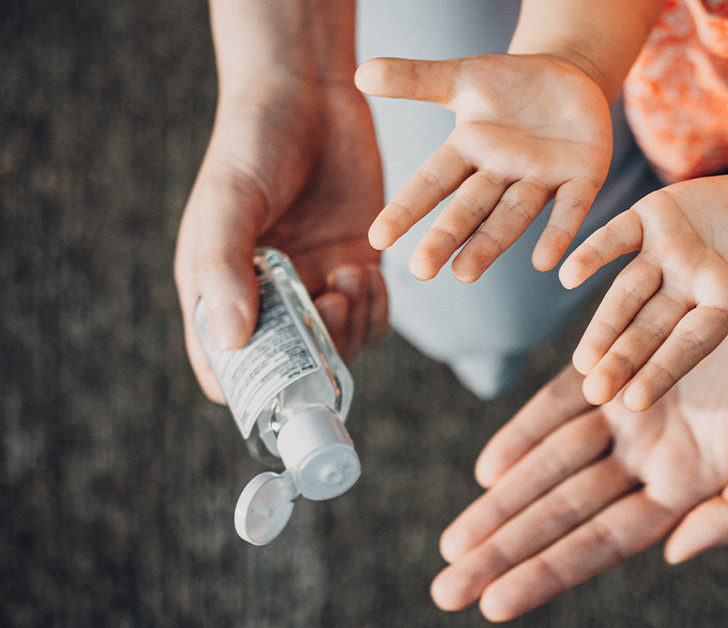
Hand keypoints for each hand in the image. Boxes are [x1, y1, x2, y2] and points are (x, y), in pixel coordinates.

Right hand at [174, 77, 386, 402]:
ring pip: (339, 347)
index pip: (226, 368)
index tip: (283, 380)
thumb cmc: (253, 141)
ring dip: (352, 327)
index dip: (250, 389)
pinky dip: (376, 308)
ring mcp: (313, 284)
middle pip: (292, 367)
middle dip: (317, 354)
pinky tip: (368, 271)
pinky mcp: (355, 265)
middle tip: (332, 307)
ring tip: (350, 276)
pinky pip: (371, 316)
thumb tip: (230, 342)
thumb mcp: (229, 202)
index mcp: (218, 289)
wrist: (309, 94)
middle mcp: (266, 297)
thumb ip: (227, 269)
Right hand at [354, 53, 611, 281]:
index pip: (432, 182)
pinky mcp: (583, 177)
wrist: (570, 78)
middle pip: (469, 208)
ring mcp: (542, 178)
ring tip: (465, 273)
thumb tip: (361, 73)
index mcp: (469, 152)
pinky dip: (558, 233)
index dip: (407, 207)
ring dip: (491, 245)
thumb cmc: (510, 85)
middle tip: (422, 271)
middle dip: (446, 237)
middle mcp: (501, 173)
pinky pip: (570, 208)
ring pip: (513, 215)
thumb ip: (415, 79)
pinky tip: (546, 263)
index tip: (378, 238)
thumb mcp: (463, 78)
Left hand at [430, 314, 727, 620]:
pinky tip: (489, 469)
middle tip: (448, 586)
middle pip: (561, 514)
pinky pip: (559, 403)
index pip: (602, 542)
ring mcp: (626, 412)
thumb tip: (673, 554)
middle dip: (505, 550)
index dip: (548, 571)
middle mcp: (644, 460)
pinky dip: (523, 433)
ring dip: (501, 502)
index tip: (495, 602)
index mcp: (683, 491)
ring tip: (454, 542)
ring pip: (549, 466)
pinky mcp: (616, 364)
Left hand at [558, 174, 727, 410]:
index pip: (687, 346)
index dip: (662, 370)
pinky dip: (593, 252)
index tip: (633, 401)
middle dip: (622, 358)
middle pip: (648, 329)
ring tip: (580, 359)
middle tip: (593, 391)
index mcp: (718, 311)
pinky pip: (617, 237)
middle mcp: (683, 290)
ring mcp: (663, 256)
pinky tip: (565, 274)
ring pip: (626, 292)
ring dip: (603, 323)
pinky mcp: (650, 219)